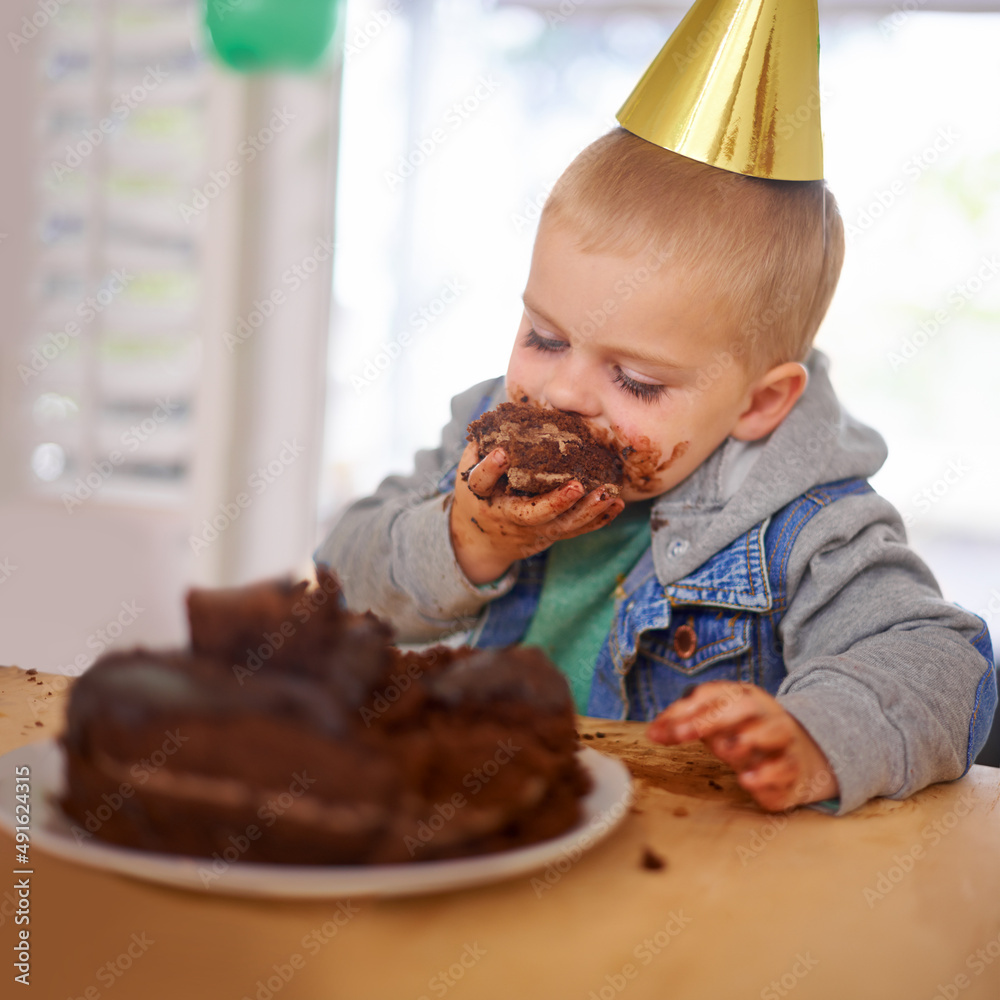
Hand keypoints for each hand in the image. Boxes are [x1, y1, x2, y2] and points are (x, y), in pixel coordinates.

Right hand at [449, 442, 624, 584]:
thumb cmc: (482, 492)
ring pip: (560, 525)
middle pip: (531, 513)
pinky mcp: (549, 535)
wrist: (481, 539)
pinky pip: (575, 530)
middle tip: (577, 486)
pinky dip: (598, 519)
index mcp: (483, 495)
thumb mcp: (472, 468)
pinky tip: (616, 504)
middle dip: (555, 502)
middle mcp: (507, 515)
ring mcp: (531, 529)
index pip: (482, 481)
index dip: (490, 468)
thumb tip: (506, 412)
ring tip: (608, 495)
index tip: (502, 453)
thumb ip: (484, 443)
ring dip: (586, 512)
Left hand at [646, 681, 838, 810]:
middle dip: (712, 718)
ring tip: (726, 750)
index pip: (712, 695)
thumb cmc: (744, 736)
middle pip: (746, 705)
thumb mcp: (714, 724)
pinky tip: (748, 780)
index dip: (686, 710)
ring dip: (749, 739)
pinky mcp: (793, 770)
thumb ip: (683, 725)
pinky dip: (768, 774)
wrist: (798, 759)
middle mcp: (765, 714)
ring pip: (775, 731)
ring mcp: (784, 741)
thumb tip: (653, 733)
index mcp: (742, 696)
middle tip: (683, 734)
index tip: (662, 732)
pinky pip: (786, 768)